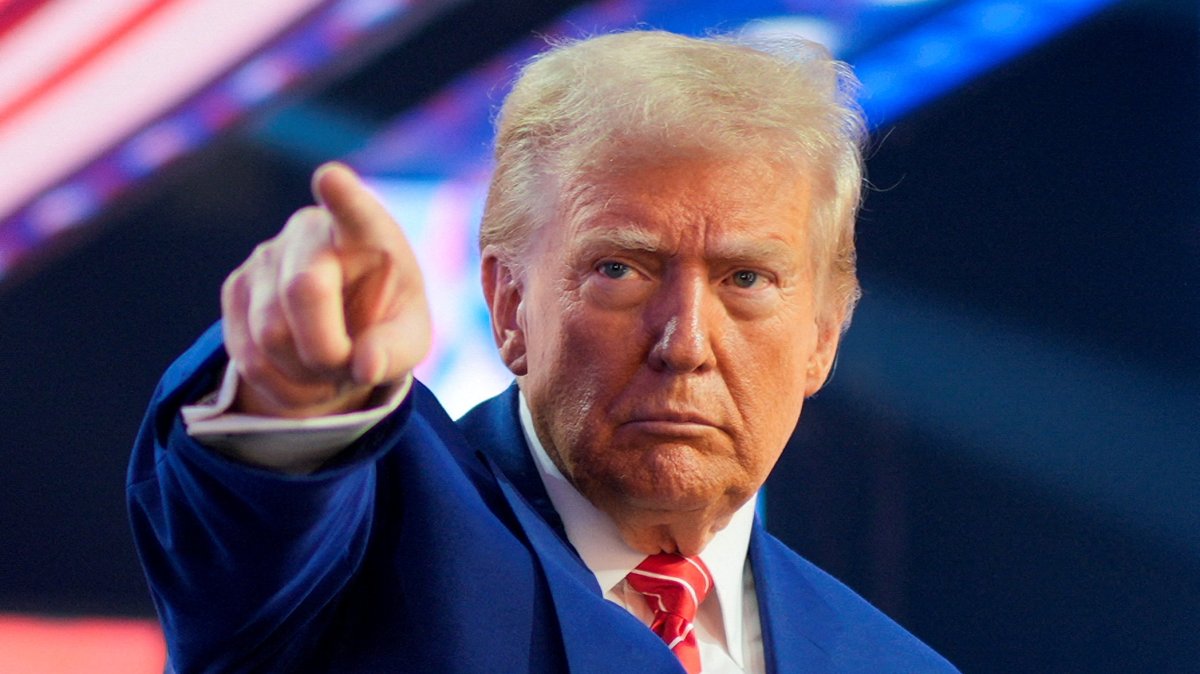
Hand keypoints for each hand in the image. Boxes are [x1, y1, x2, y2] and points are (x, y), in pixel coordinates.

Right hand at [221, 163, 430, 417]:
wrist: (342, 329)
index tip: (331, 179)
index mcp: (367, 231)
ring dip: (306, 375)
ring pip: (270, 335)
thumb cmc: (385, 322)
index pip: (353, 209)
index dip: (342, 196)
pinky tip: (301, 376)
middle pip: (303, 293)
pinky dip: (280, 386)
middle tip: (352, 367)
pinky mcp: (235, 288)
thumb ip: (396, 350)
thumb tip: (364, 366)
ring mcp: (265, 256)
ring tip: (330, 370)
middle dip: (329, 350)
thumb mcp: (409, 337)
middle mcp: (310, 231)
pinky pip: (247, 356)